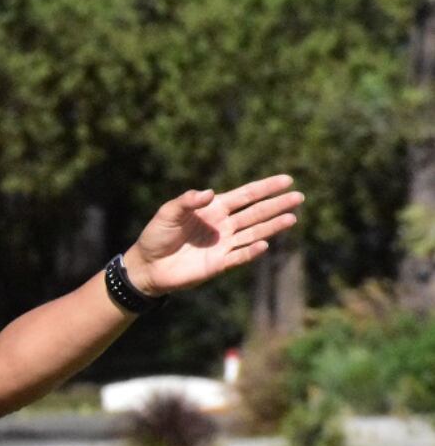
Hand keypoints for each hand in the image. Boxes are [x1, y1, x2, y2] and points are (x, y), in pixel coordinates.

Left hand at [122, 174, 304, 296]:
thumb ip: (187, 201)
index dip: (265, 188)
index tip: (286, 180)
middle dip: (277, 205)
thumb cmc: (156, 235)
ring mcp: (223, 245)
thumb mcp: (168, 213)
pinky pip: (239, 256)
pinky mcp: (218, 264)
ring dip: (272, 226)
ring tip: (292, 218)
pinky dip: (251, 251)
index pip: (246, 196)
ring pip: (253, 233)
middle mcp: (223, 226)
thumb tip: (210, 194)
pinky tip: (264, 244)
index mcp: (214, 209)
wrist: (147, 265)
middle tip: (299, 197)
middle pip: (256, 213)